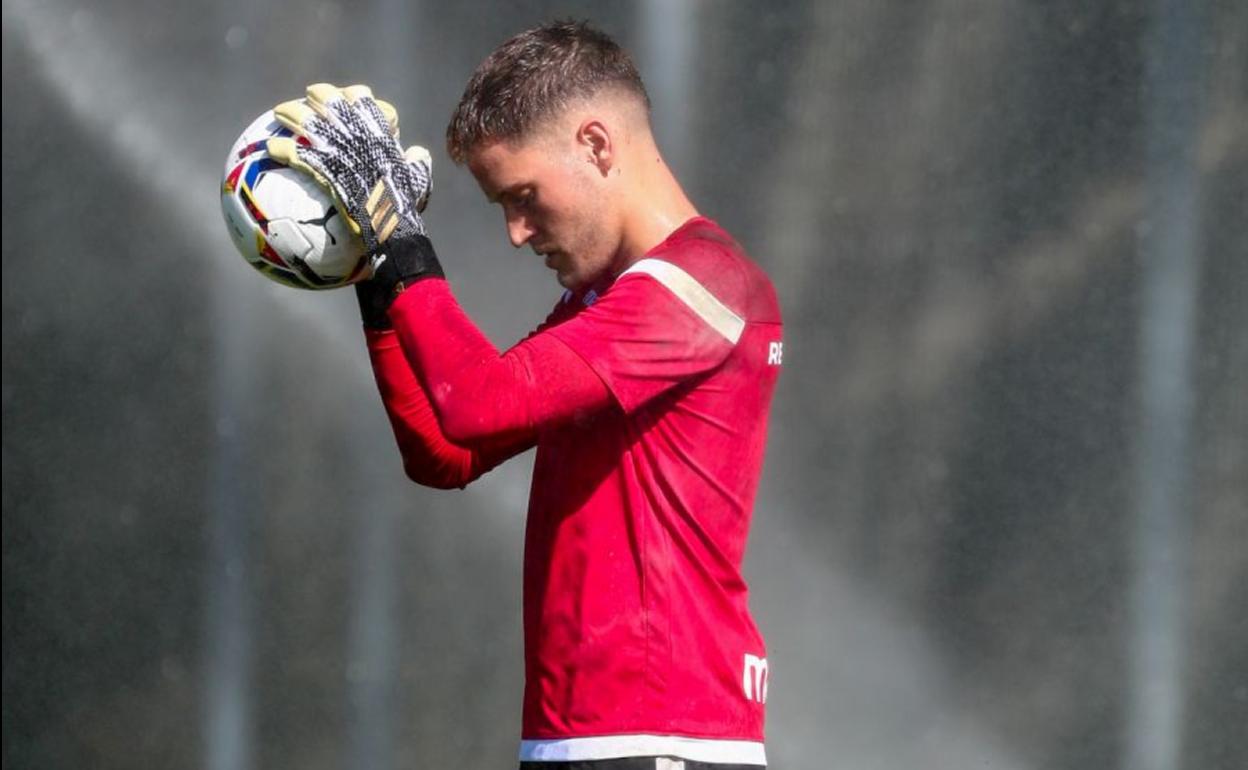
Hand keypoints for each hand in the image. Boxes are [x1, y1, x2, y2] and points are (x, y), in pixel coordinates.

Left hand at [267, 84, 443, 324]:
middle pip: (333, 104)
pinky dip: (283, 149)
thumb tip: (418, 153)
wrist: (393, 230)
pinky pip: (298, 154)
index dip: (354, 95)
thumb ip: (417, 163)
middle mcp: (359, 138)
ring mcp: (341, 153)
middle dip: (318, 96)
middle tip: (308, 96)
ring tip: (279, 113)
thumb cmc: (406, 210)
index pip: (367, 102)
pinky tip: (270, 149)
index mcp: (381, 137)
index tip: (345, 94)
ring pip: (311, 123)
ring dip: (293, 114)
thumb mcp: (418, 182)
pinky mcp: (326, 171)